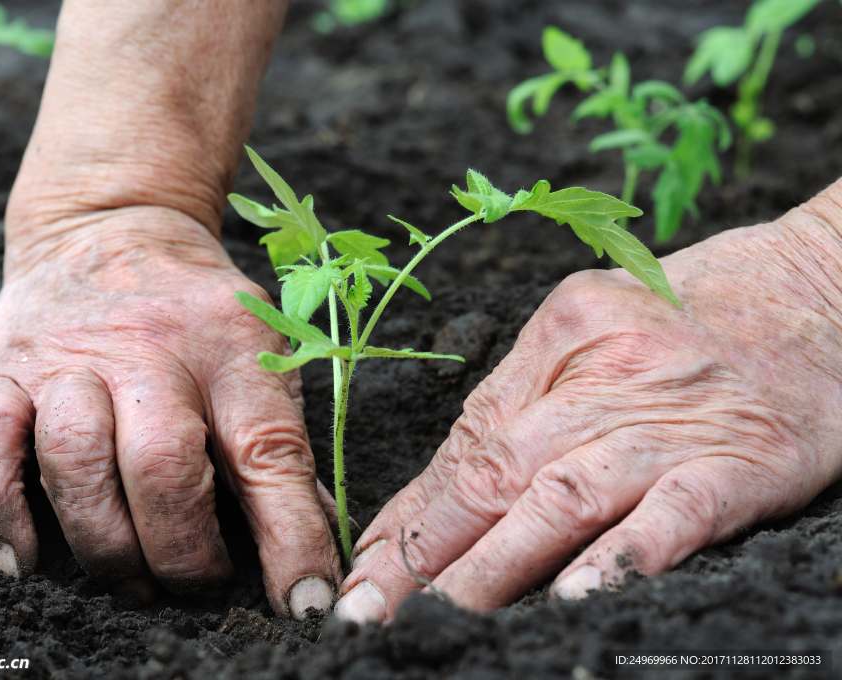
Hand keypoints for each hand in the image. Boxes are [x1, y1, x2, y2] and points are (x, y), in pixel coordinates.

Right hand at [0, 206, 341, 618]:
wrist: (111, 225)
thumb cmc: (197, 311)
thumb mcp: (258, 352)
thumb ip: (278, 445)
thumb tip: (312, 547)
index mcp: (231, 348)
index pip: (269, 452)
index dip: (291, 537)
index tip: (306, 603)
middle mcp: (149, 350)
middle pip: (162, 466)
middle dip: (182, 551)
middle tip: (197, 585)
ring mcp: (67, 359)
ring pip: (74, 462)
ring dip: (105, 543)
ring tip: (131, 578)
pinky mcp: (3, 370)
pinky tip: (24, 560)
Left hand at [335, 190, 841, 622]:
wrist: (822, 286)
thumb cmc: (698, 313)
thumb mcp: (596, 329)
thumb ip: (528, 402)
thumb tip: (446, 491)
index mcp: (559, 336)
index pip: (466, 441)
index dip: (410, 513)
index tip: (367, 567)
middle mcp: (602, 373)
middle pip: (495, 471)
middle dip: (425, 551)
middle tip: (371, 610)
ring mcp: (670, 418)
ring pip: (562, 496)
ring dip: (495, 565)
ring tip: (443, 617)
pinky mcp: (740, 458)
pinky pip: (672, 514)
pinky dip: (619, 556)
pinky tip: (573, 597)